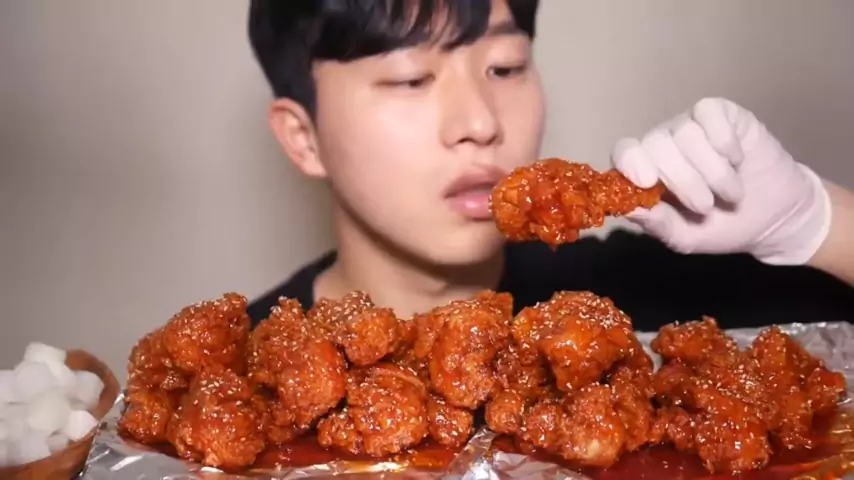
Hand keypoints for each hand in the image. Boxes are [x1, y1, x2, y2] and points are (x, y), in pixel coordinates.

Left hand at [612, 98, 830, 264]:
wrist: (774, 217)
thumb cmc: (722, 226)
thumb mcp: (686, 237)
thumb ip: (658, 224)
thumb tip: (629, 209)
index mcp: (647, 172)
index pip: (624, 153)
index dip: (630, 162)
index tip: (647, 181)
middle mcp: (664, 144)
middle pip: (655, 144)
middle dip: (682, 181)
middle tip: (706, 207)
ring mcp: (691, 126)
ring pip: (686, 133)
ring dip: (711, 170)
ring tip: (730, 193)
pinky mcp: (721, 114)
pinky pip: (709, 112)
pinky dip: (724, 141)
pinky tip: (737, 160)